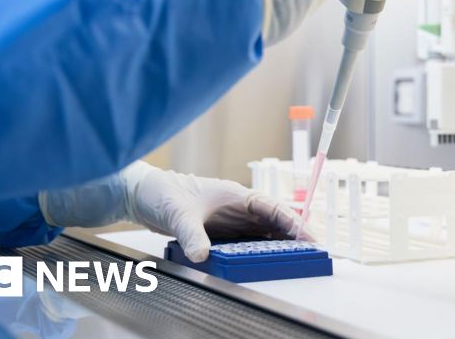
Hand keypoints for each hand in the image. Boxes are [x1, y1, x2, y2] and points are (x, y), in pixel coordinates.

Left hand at [40, 162, 311, 261]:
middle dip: (293, 235)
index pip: (271, 208)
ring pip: (262, 233)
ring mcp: (230, 220)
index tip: (308, 236)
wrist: (141, 194)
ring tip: (297, 259)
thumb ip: (192, 235)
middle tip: (312, 252)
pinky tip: (266, 261)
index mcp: (235, 194)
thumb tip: (203, 255)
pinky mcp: (220, 231)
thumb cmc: (161, 192)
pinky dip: (259, 250)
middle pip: (273, 222)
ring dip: (279, 244)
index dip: (292, 222)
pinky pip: (246, 242)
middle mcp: (237, 207)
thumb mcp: (178, 214)